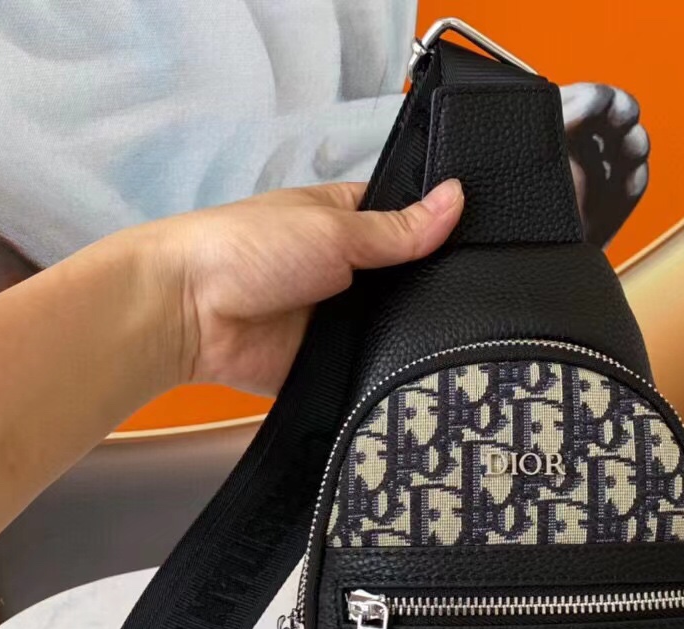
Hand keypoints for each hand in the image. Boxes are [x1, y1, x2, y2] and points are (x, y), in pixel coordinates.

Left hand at [152, 178, 463, 394]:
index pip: (409, 223)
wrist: (187, 316)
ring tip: (473, 340)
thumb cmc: (249, 249)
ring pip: (394, 330)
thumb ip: (398, 229)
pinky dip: (391, 373)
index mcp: (347, 223)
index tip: (496, 242)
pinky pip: (370, 370)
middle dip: (436, 291)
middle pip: (407, 283)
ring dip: (416, 334)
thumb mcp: (334, 229)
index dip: (444, 232)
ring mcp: (339, 321)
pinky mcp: (330, 365)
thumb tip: (458, 198)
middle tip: (492, 301)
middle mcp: (347, 271)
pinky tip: (432, 376)